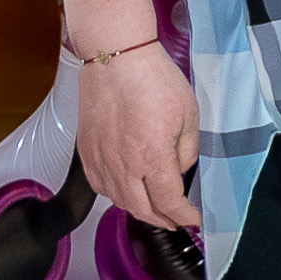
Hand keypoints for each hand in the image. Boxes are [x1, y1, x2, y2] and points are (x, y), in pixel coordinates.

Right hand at [71, 40, 207, 233]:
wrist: (116, 57)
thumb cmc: (153, 79)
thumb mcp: (189, 115)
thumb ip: (187, 151)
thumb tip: (181, 171)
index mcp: (152, 158)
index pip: (169, 202)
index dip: (184, 217)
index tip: (193, 220)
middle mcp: (123, 165)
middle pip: (142, 210)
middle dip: (163, 221)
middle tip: (176, 221)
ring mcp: (102, 159)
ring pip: (118, 201)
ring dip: (139, 210)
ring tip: (154, 210)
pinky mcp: (87, 150)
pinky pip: (99, 185)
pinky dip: (114, 195)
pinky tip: (125, 191)